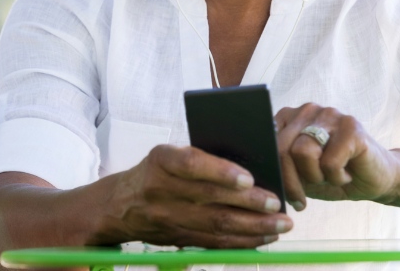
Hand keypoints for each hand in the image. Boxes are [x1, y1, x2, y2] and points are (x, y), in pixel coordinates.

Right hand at [103, 144, 291, 247]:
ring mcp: (168, 218)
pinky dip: (241, 242)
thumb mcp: (168, 154)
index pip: (192, 165)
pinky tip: (263, 238)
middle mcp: (161, 190)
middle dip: (250, 204)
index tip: (249, 177)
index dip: (221, 172)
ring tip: (280, 225)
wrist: (119, 205)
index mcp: (161, 160)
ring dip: (253, 228)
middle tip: (278, 204)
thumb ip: (200, 158)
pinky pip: (213, 243)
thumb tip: (250, 166)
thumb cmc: (156, 171)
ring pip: (216, 226)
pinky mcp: (177, 239)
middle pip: (210, 200)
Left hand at [275, 104, 399, 210]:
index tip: (278, 193)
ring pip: (303, 152)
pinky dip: (337, 178)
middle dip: (290, 181)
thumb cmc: (333, 176)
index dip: (271, 171)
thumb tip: (258, 174)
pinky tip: (347, 173)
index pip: (266, 142)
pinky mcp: (352, 126)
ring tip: (329, 176)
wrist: (377, 179)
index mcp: (290, 117)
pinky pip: (330, 162)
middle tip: (301, 200)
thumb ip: (279, 168)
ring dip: (316, 177)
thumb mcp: (299, 175)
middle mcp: (308, 109)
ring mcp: (331, 114)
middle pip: (282, 148)